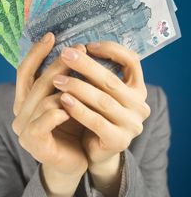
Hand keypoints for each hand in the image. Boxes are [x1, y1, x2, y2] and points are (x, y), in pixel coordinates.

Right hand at [12, 32, 87, 178]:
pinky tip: (73, 106)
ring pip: (43, 99)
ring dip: (64, 86)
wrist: (74, 160)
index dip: (36, 53)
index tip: (52, 36)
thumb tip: (74, 50)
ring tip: (84, 75)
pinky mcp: (34, 143)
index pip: (25, 71)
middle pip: (38, 82)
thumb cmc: (73, 126)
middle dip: (58, 64)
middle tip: (77, 50)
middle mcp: (19, 112)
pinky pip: (46, 120)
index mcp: (24, 100)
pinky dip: (60, 111)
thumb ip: (63, 81)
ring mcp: (24, 128)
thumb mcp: (67, 100)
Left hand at [52, 41, 150, 170]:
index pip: (132, 61)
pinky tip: (63, 100)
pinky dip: (79, 110)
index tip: (89, 45)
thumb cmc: (97, 114)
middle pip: (112, 80)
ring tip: (57, 79)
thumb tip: (77, 48)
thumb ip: (97, 75)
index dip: (112, 50)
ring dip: (78, 87)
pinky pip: (96, 121)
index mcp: (138, 88)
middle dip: (86, 65)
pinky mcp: (119, 140)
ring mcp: (132, 124)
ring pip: (103, 101)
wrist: (97, 151)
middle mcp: (139, 105)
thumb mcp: (101, 92)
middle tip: (65, 54)